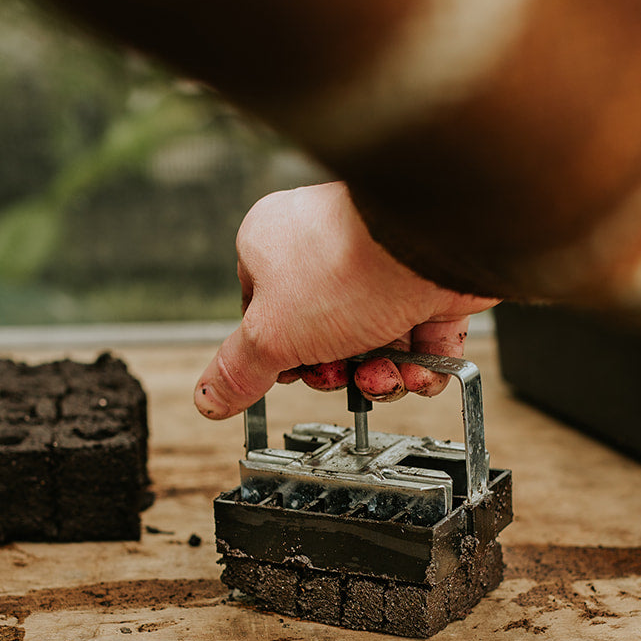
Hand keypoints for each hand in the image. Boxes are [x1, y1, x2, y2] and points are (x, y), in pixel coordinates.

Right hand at [194, 182, 498, 419]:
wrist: (431, 241)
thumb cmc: (344, 267)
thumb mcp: (272, 336)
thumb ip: (239, 370)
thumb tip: (208, 398)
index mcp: (272, 244)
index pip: (264, 314)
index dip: (280, 353)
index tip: (294, 371)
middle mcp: (327, 248)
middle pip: (323, 334)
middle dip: (338, 369)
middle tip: (346, 374)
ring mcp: (382, 263)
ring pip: (375, 340)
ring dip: (382, 374)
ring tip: (389, 375)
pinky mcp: (429, 278)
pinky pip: (420, 335)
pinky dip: (423, 363)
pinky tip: (420, 370)